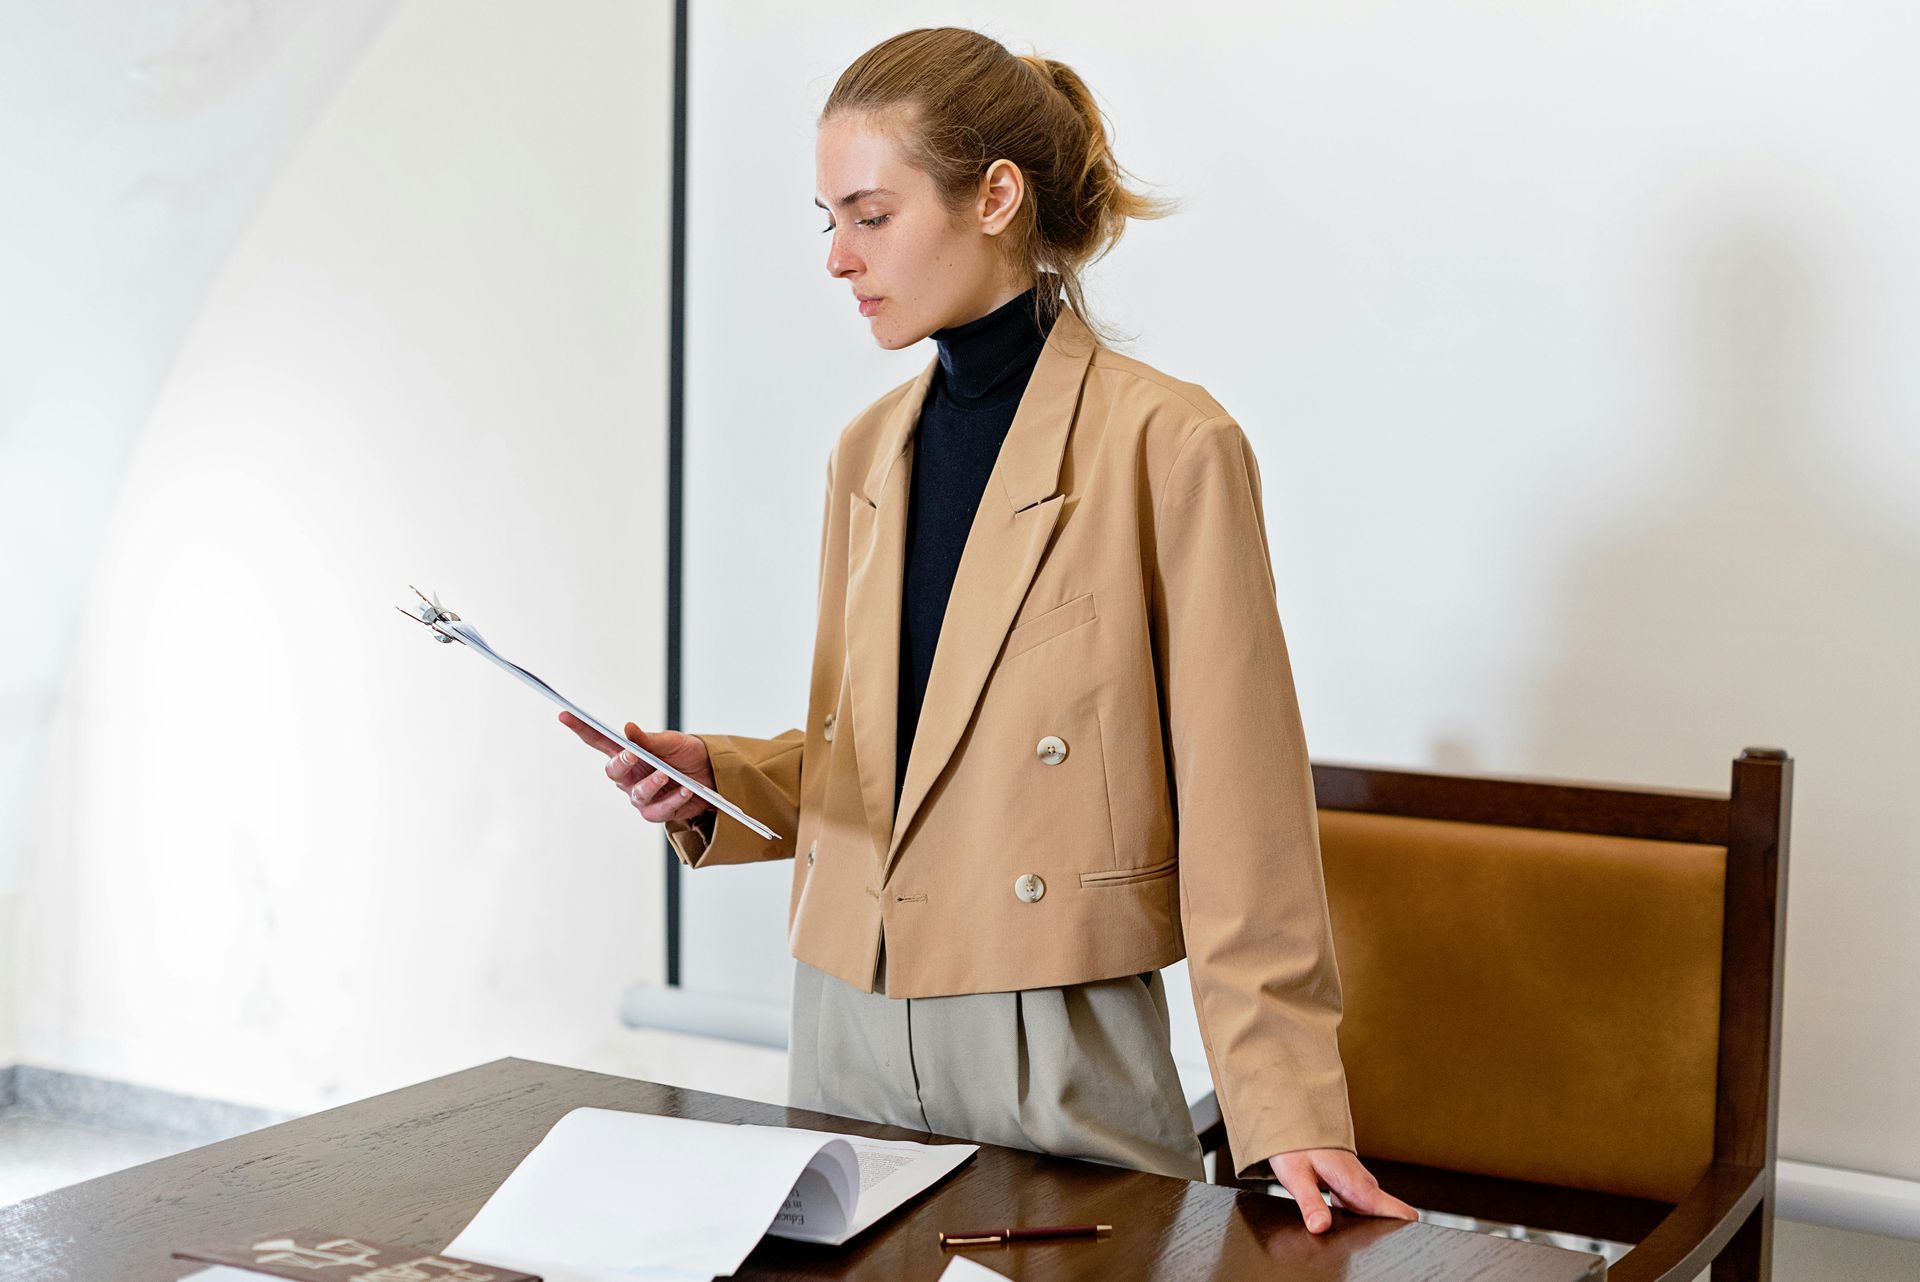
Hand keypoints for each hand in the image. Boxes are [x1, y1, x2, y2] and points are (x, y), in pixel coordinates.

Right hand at [558, 711, 714, 824]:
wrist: (713, 775)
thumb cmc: (687, 755)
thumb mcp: (673, 742)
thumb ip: (650, 739)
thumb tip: (627, 728)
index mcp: (628, 753)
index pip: (599, 740)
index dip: (581, 728)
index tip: (565, 715)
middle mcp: (629, 776)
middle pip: (613, 770)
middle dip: (621, 762)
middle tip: (632, 754)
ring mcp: (640, 796)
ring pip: (637, 793)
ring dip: (652, 784)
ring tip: (667, 775)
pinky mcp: (656, 812)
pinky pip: (659, 810)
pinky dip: (674, 799)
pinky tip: (686, 790)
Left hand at [1266, 1147, 1418, 1233]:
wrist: (1294, 1123)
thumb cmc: (1297, 1145)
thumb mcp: (1297, 1176)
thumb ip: (1311, 1203)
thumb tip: (1321, 1228)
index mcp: (1359, 1187)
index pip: (1401, 1213)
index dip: (1405, 1232)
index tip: (1400, 1247)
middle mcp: (1365, 1189)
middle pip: (1388, 1222)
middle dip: (1380, 1238)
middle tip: (1359, 1246)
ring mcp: (1359, 1190)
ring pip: (1371, 1217)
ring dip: (1363, 1230)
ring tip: (1344, 1238)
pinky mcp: (1350, 1191)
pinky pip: (1358, 1211)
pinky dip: (1350, 1222)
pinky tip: (1332, 1225)